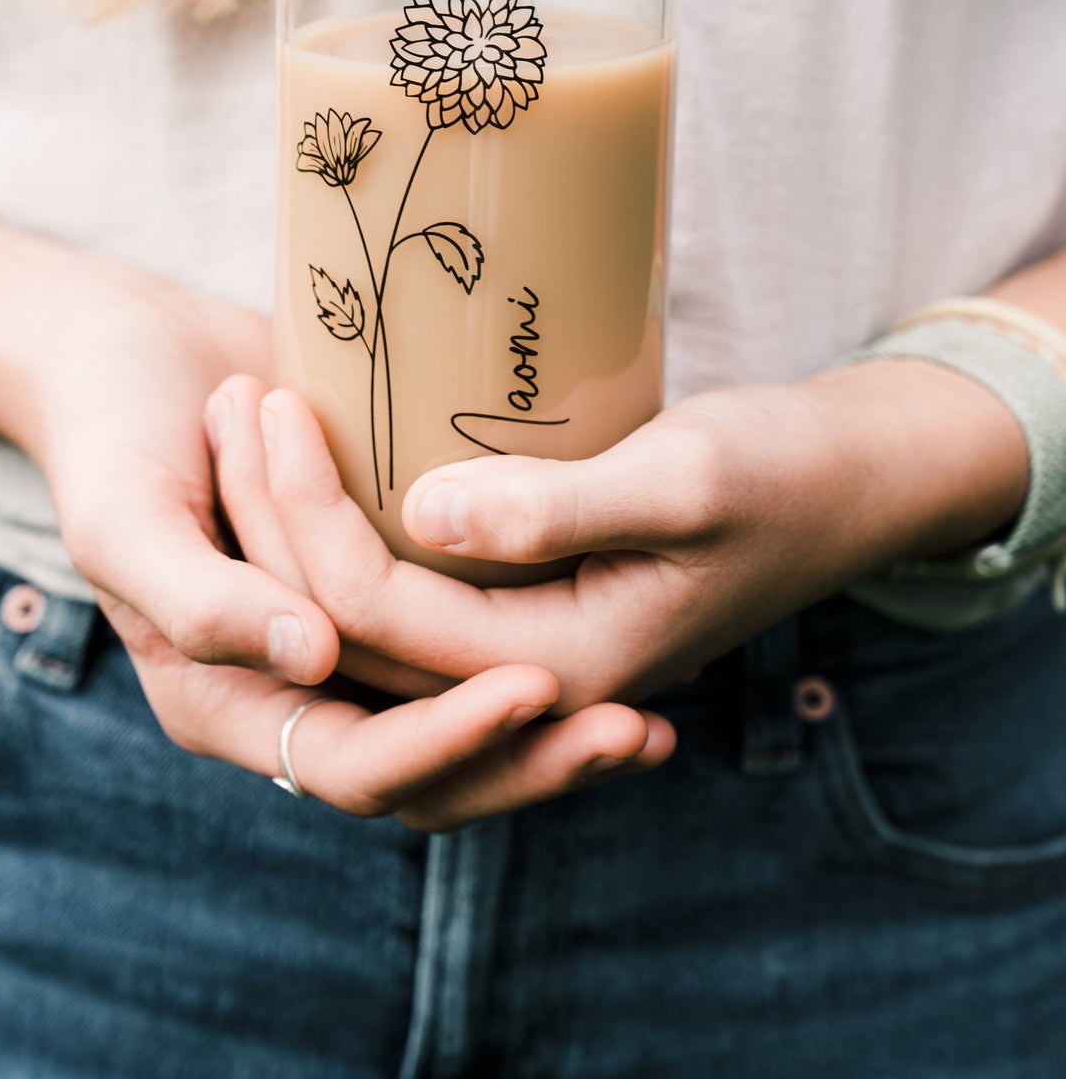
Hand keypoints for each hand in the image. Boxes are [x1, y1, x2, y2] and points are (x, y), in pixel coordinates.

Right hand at [27, 276, 672, 826]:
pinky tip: (620, 640)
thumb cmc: (107, 427)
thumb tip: (316, 661)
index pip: (354, 765)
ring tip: (655, 721)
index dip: (446, 742)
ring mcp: (341, 636)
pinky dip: (526, 651)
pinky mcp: (381, 579)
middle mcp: (292, 686)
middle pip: (427, 770)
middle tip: (638, 733)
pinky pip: (459, 642)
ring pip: (455, 717)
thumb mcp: (125, 517)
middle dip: (530, 761)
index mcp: (224, 700)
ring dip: (544, 728)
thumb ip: (203, 599)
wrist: (126, 346)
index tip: (533, 686)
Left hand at [261, 359, 1028, 710]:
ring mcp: (525, 649)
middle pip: (352, 629)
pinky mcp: (525, 607)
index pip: (381, 613)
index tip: (271, 404)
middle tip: (234, 402)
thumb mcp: (683, 479)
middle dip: (275, 526)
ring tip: (249, 428)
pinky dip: (349, 535)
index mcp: (564, 666)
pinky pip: (407, 593)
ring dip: (298, 535)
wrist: (846, 485)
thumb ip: (559, 508)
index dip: (307, 516)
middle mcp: (530, 678)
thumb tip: (422, 515)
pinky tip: (317, 464)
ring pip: (367, 620)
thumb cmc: (779, 473)